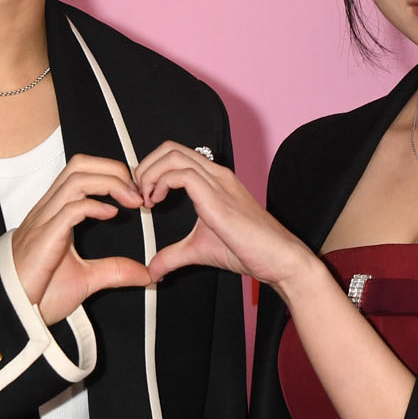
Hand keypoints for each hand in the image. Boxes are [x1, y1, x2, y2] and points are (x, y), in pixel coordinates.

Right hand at [9, 154, 152, 324]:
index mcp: (56, 214)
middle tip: (136, 190)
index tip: (134, 191)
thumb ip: (114, 271)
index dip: (111, 172)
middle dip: (113, 169)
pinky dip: (94, 205)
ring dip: (109, 183)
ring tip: (131, 199)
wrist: (13, 312)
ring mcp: (44, 222)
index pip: (82, 172)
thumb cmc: (38, 293)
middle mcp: (49, 211)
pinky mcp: (44, 238)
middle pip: (79, 165)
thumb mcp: (86, 279)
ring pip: (75, 179)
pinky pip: (68, 209)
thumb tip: (144, 273)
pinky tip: (111, 214)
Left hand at [134, 141, 318, 287]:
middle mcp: (216, 174)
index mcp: (213, 180)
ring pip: (173, 155)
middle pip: (170, 148)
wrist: (279, 259)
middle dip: (145, 167)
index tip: (143, 196)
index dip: (151, 170)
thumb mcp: (200, 250)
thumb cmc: (250, 250)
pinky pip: (182, 175)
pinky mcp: (218, 197)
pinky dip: (160, 184)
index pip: (175, 155)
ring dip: (149, 174)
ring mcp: (218, 182)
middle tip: (138, 194)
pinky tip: (156, 203)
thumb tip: (153, 270)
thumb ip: (173, 256)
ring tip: (146, 199)